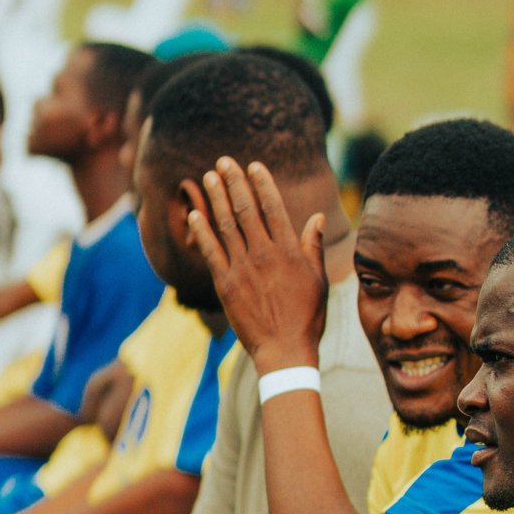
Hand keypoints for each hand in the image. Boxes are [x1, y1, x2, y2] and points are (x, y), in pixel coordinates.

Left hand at [184, 156, 326, 370]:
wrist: (285, 351)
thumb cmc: (307, 317)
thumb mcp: (319, 280)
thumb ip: (313, 246)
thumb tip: (316, 217)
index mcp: (289, 250)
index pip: (273, 207)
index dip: (261, 183)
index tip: (253, 165)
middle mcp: (264, 254)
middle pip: (246, 209)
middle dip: (234, 182)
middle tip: (223, 161)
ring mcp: (243, 269)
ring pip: (227, 225)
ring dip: (216, 199)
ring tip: (208, 177)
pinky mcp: (226, 285)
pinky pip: (211, 252)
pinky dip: (201, 231)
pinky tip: (194, 214)